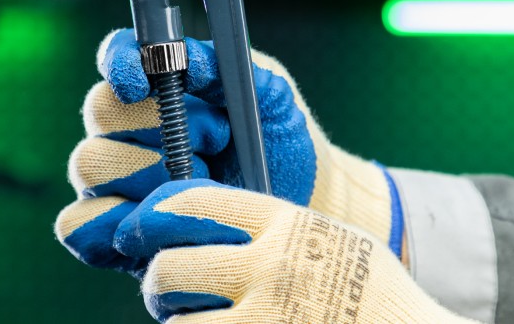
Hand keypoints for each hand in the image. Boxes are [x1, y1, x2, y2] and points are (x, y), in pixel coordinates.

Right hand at [55, 29, 402, 273]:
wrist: (297, 203)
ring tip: (204, 184)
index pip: (119, 54)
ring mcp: (116, 176)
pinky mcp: (115, 229)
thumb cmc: (279, 138)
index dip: (120, 61)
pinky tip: (162, 225)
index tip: (141, 81)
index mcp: (160, 81)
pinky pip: (80, 224)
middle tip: (214, 141)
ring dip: (148, 175)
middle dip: (158, 126)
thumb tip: (188, 59)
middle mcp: (128, 125)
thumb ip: (230, 66)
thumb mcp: (270, 93)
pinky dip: (112, 224)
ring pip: (89, 163)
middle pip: (100, 111)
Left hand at [109, 179, 475, 323]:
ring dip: (173, 320)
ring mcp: (265, 318)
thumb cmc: (372, 291)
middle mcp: (268, 268)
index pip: (195, 203)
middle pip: (171, 266)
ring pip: (177, 320)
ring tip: (184, 316)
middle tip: (160, 286)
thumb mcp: (327, 238)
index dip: (156, 212)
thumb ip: (272, 226)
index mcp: (283, 224)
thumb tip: (204, 225)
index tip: (141, 225)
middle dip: (156, 279)